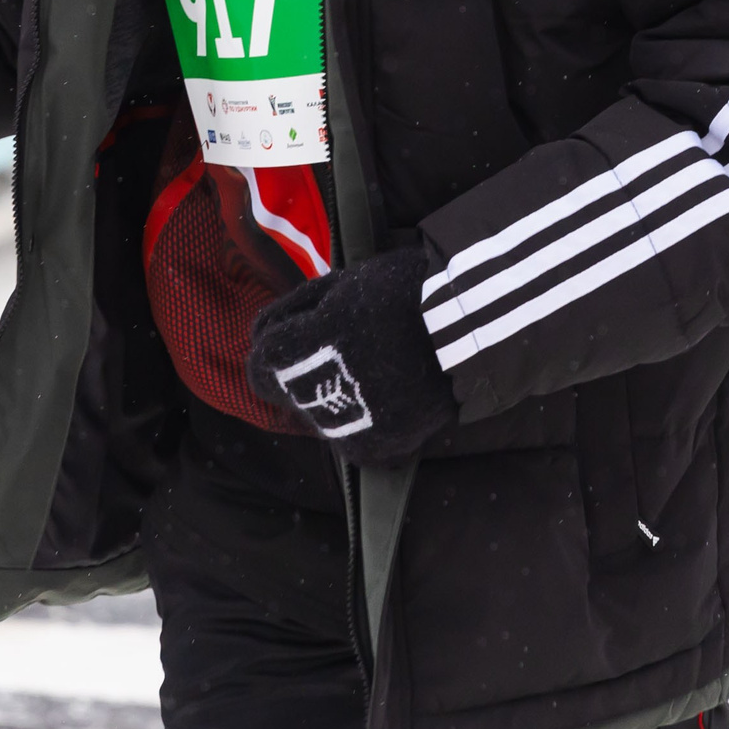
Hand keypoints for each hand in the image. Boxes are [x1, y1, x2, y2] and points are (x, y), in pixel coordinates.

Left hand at [247, 237, 455, 466]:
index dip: (269, 347)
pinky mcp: (380, 444)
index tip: (287, 336)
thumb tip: (265, 335)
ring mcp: (351, 423)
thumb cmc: (403, 290)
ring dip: (328, 396)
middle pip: (285, 393)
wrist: (468, 324)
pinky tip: (377, 397)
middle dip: (297, 371)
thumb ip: (296, 313)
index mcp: (306, 346)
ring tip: (363, 371)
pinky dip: (358, 422)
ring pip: (317, 418)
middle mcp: (322, 391)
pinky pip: (351, 440)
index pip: (261, 364)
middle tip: (332, 350)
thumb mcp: (341, 285)